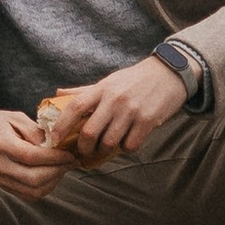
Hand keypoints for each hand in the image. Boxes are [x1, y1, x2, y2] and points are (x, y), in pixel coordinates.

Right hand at [0, 106, 66, 203]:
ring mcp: (1, 180)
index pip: (32, 157)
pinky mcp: (5, 187)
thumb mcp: (13, 117)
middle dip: (58, 172)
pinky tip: (51, 175)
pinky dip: (45, 188)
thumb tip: (54, 144)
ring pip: (34, 191)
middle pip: (34, 179)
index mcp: (1, 145)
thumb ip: (34, 131)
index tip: (69, 154)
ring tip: (62, 168)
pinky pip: (29, 195)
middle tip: (70, 162)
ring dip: (53, 182)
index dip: (55, 158)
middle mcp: (0, 166)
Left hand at [47, 56, 187, 163]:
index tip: (55, 139)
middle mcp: (115, 99)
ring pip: (109, 142)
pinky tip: (128, 140)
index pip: (75, 107)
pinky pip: (130, 145)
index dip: (62, 125)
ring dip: (105, 150)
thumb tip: (57, 93)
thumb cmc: (135, 80)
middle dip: (84, 147)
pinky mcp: (147, 121)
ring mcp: (131, 110)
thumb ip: (84, 91)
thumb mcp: (109, 81)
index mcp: (102, 88)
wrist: (170, 73)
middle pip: (90, 132)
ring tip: (107, 146)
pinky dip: (126, 148)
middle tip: (85, 150)